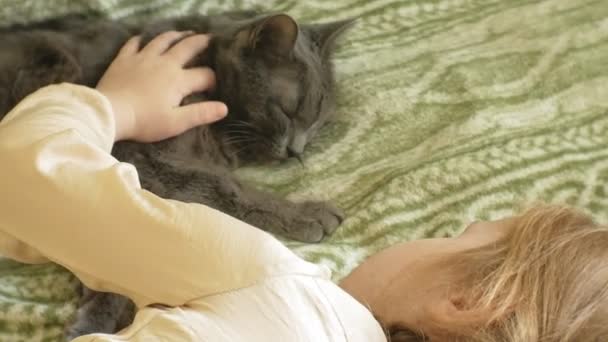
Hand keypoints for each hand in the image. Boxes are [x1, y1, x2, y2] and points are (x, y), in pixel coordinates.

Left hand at [96, 32, 226, 141]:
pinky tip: (144, 39)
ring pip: (163, 40)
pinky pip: (134, 43)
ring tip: (183, 34)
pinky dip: (141, 40)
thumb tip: (224, 108)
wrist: (110, 113)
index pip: (204, 76)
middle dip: (201, 43)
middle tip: (209, 39)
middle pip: (187, 47)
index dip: (213, 80)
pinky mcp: (124, 59)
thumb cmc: (145, 121)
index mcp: (179, 80)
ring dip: (175, 35)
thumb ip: (201, 114)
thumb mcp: (176, 123)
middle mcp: (164, 63)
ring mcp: (143, 58)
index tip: (215, 87)